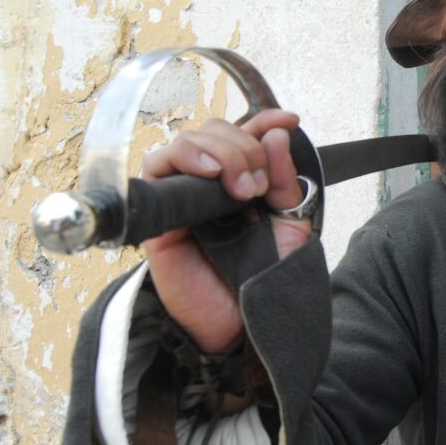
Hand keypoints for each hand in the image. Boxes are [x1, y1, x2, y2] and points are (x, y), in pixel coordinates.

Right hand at [141, 109, 312, 352]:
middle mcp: (210, 183)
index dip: (264, 120)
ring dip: (219, 152)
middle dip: (242, 146)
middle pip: (214, 130)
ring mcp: (183, 197)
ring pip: (186, 141)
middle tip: (259, 186)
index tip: (289, 120)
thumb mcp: (290, 224)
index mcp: (241, 180)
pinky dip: (183, 159)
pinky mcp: (159, 216)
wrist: (246, 324)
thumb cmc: (265, 278)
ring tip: (241, 189)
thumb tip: (276, 132)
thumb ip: (285, 181)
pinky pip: (156, 169)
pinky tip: (210, 174)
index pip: (245, 134)